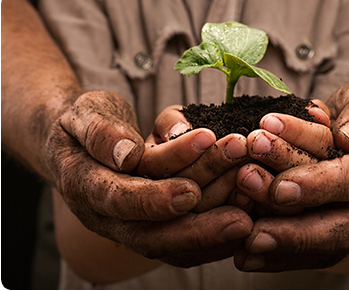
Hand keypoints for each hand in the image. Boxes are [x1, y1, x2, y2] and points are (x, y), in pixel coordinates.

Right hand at [46, 91, 252, 266]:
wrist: (86, 144)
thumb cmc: (88, 123)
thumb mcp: (85, 113)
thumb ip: (101, 132)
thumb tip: (127, 155)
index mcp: (85, 187)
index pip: (119, 199)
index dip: (154, 198)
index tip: (191, 191)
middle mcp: (108, 217)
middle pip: (153, 234)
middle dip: (199, 227)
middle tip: (242, 217)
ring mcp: (131, 227)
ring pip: (175, 240)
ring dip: (216, 227)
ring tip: (253, 206)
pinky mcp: (154, 229)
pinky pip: (185, 245)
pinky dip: (217, 237)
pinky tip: (250, 221)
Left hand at [234, 80, 348, 270]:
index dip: (320, 185)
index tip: (281, 187)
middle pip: (342, 227)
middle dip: (296, 231)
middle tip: (255, 231)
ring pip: (323, 244)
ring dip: (281, 243)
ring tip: (243, 238)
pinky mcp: (342, 237)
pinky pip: (312, 255)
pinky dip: (278, 257)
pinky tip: (245, 256)